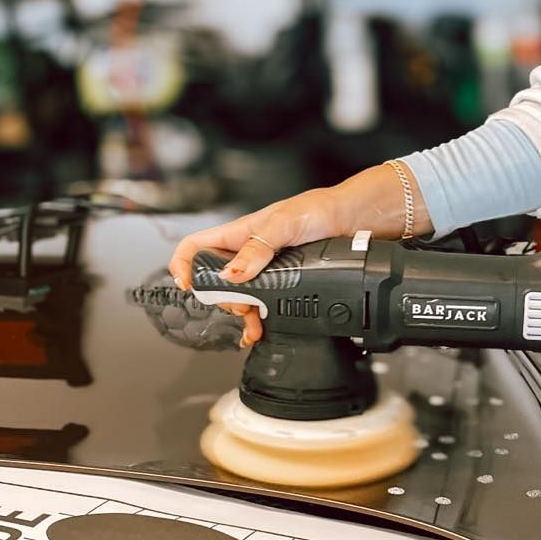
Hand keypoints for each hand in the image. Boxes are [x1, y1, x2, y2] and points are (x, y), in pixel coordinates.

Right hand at [169, 163, 430, 346]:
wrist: (357, 220)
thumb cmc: (320, 210)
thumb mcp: (284, 224)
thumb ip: (257, 248)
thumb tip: (232, 275)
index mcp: (240, 233)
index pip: (196, 246)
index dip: (183, 265)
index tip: (186, 286)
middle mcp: (249, 253)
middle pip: (216, 281)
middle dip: (222, 298)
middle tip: (239, 305)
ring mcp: (267, 271)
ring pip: (239, 298)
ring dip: (242, 314)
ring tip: (254, 323)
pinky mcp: (286, 284)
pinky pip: (264, 306)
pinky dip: (259, 321)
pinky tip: (261, 330)